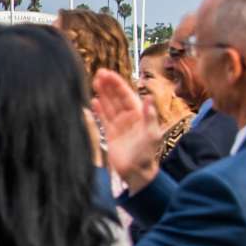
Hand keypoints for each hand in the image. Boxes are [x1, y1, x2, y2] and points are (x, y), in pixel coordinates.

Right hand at [90, 68, 159, 192]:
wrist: (137, 172)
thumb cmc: (147, 154)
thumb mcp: (152, 134)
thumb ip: (150, 116)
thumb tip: (149, 97)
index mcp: (139, 114)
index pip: (127, 95)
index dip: (117, 84)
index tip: (108, 74)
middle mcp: (129, 117)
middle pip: (116, 97)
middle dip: (108, 85)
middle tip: (98, 73)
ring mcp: (119, 124)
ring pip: (109, 105)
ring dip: (103, 94)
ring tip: (94, 82)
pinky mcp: (110, 133)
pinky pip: (104, 118)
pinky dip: (99, 110)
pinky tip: (93, 101)